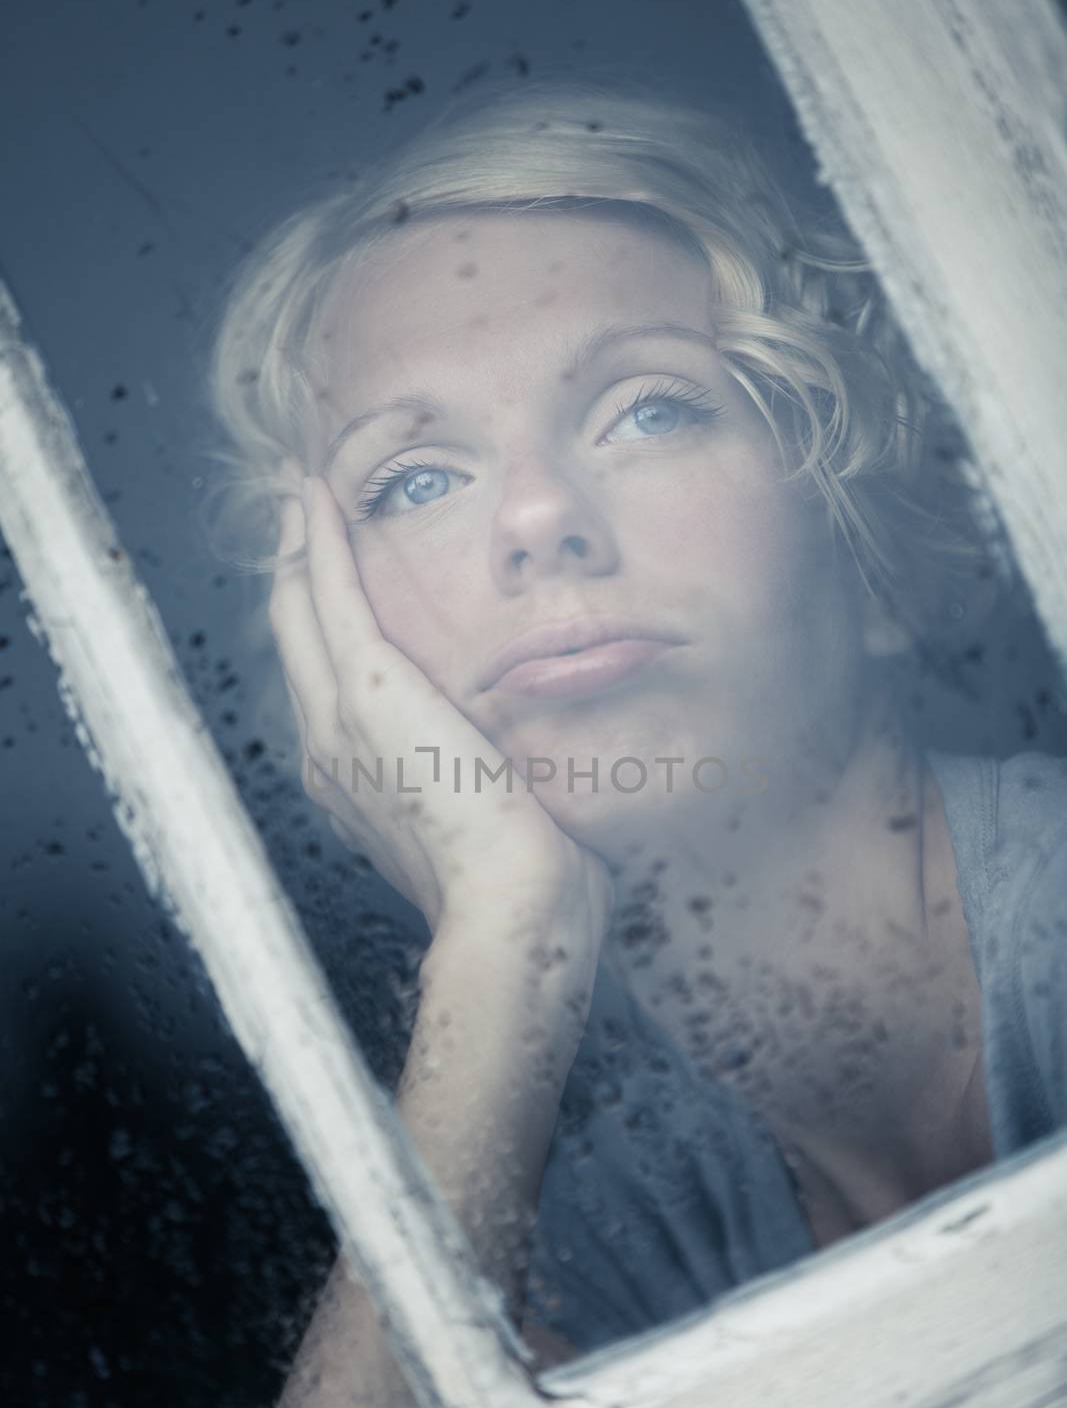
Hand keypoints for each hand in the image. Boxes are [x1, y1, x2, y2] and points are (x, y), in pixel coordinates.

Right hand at [267, 474, 614, 941]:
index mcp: (360, 786)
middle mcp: (331, 754)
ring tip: (309, 496)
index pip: (331, 689)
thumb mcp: (504, 826)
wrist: (513, 911)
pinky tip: (318, 498)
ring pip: (298, 614)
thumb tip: (533, 767)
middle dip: (299, 577)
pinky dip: (319, 542)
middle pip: (297, 644)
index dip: (327, 632)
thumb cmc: (529, 883)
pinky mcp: (366, 693)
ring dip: (303, 548)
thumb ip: (498, 785)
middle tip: (308, 518)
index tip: (339, 584)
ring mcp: (339, 725)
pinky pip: (326, 597)